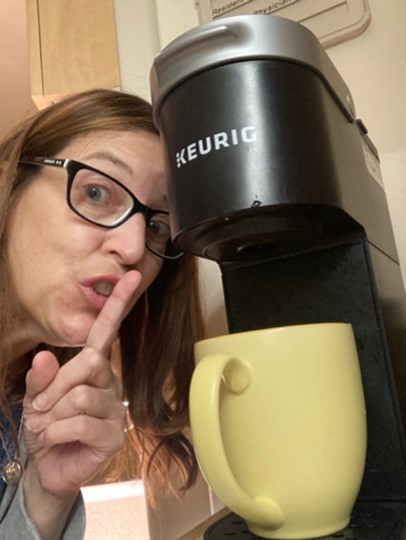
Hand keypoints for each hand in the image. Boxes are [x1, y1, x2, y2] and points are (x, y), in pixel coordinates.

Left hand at [22, 271, 140, 535]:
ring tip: (45, 426)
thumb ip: (41, 376)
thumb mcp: (36, 397)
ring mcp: (115, 409)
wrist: (48, 467)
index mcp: (94, 367)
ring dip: (52, 414)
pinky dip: (55, 431)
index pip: (107, 331)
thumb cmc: (46, 425)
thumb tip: (46, 356)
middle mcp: (110, 383)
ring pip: (81, 395)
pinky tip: (53, 438)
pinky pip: (80, 422)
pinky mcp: (114, 435)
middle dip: (56, 386)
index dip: (118, 303)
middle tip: (39, 406)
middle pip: (90, 363)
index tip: (131, 275)